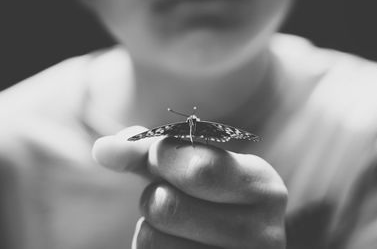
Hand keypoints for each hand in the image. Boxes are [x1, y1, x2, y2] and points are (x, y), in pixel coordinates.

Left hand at [93, 126, 287, 248]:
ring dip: (150, 226)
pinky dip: (152, 248)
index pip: (200, 169)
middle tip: (172, 195)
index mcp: (263, 187)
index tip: (160, 158)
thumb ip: (150, 152)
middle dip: (153, 194)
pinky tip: (178, 244)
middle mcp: (263, 233)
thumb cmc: (209, 195)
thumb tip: (102, 149)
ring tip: (178, 225)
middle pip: (166, 206)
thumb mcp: (191, 166)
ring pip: (150, 239)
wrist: (236, 240)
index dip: (162, 159)